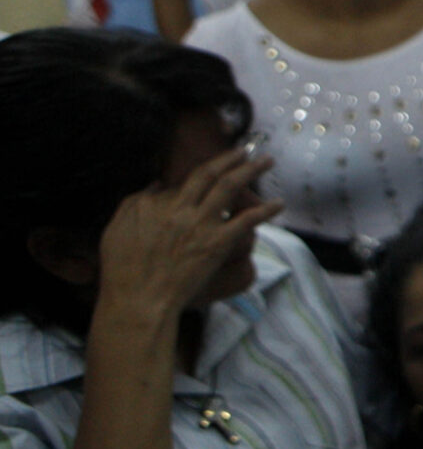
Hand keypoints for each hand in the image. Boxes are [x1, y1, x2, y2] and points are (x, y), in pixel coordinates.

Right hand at [94, 144, 279, 318]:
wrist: (138, 299)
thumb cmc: (122, 268)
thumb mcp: (117, 227)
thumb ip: (137, 202)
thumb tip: (157, 185)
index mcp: (156, 203)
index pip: (182, 181)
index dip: (200, 174)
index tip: (212, 171)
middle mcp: (181, 209)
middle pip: (209, 174)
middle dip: (230, 158)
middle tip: (245, 150)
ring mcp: (201, 225)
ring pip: (230, 188)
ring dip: (251, 171)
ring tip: (266, 160)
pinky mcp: (217, 244)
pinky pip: (246, 222)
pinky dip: (264, 210)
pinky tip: (279, 203)